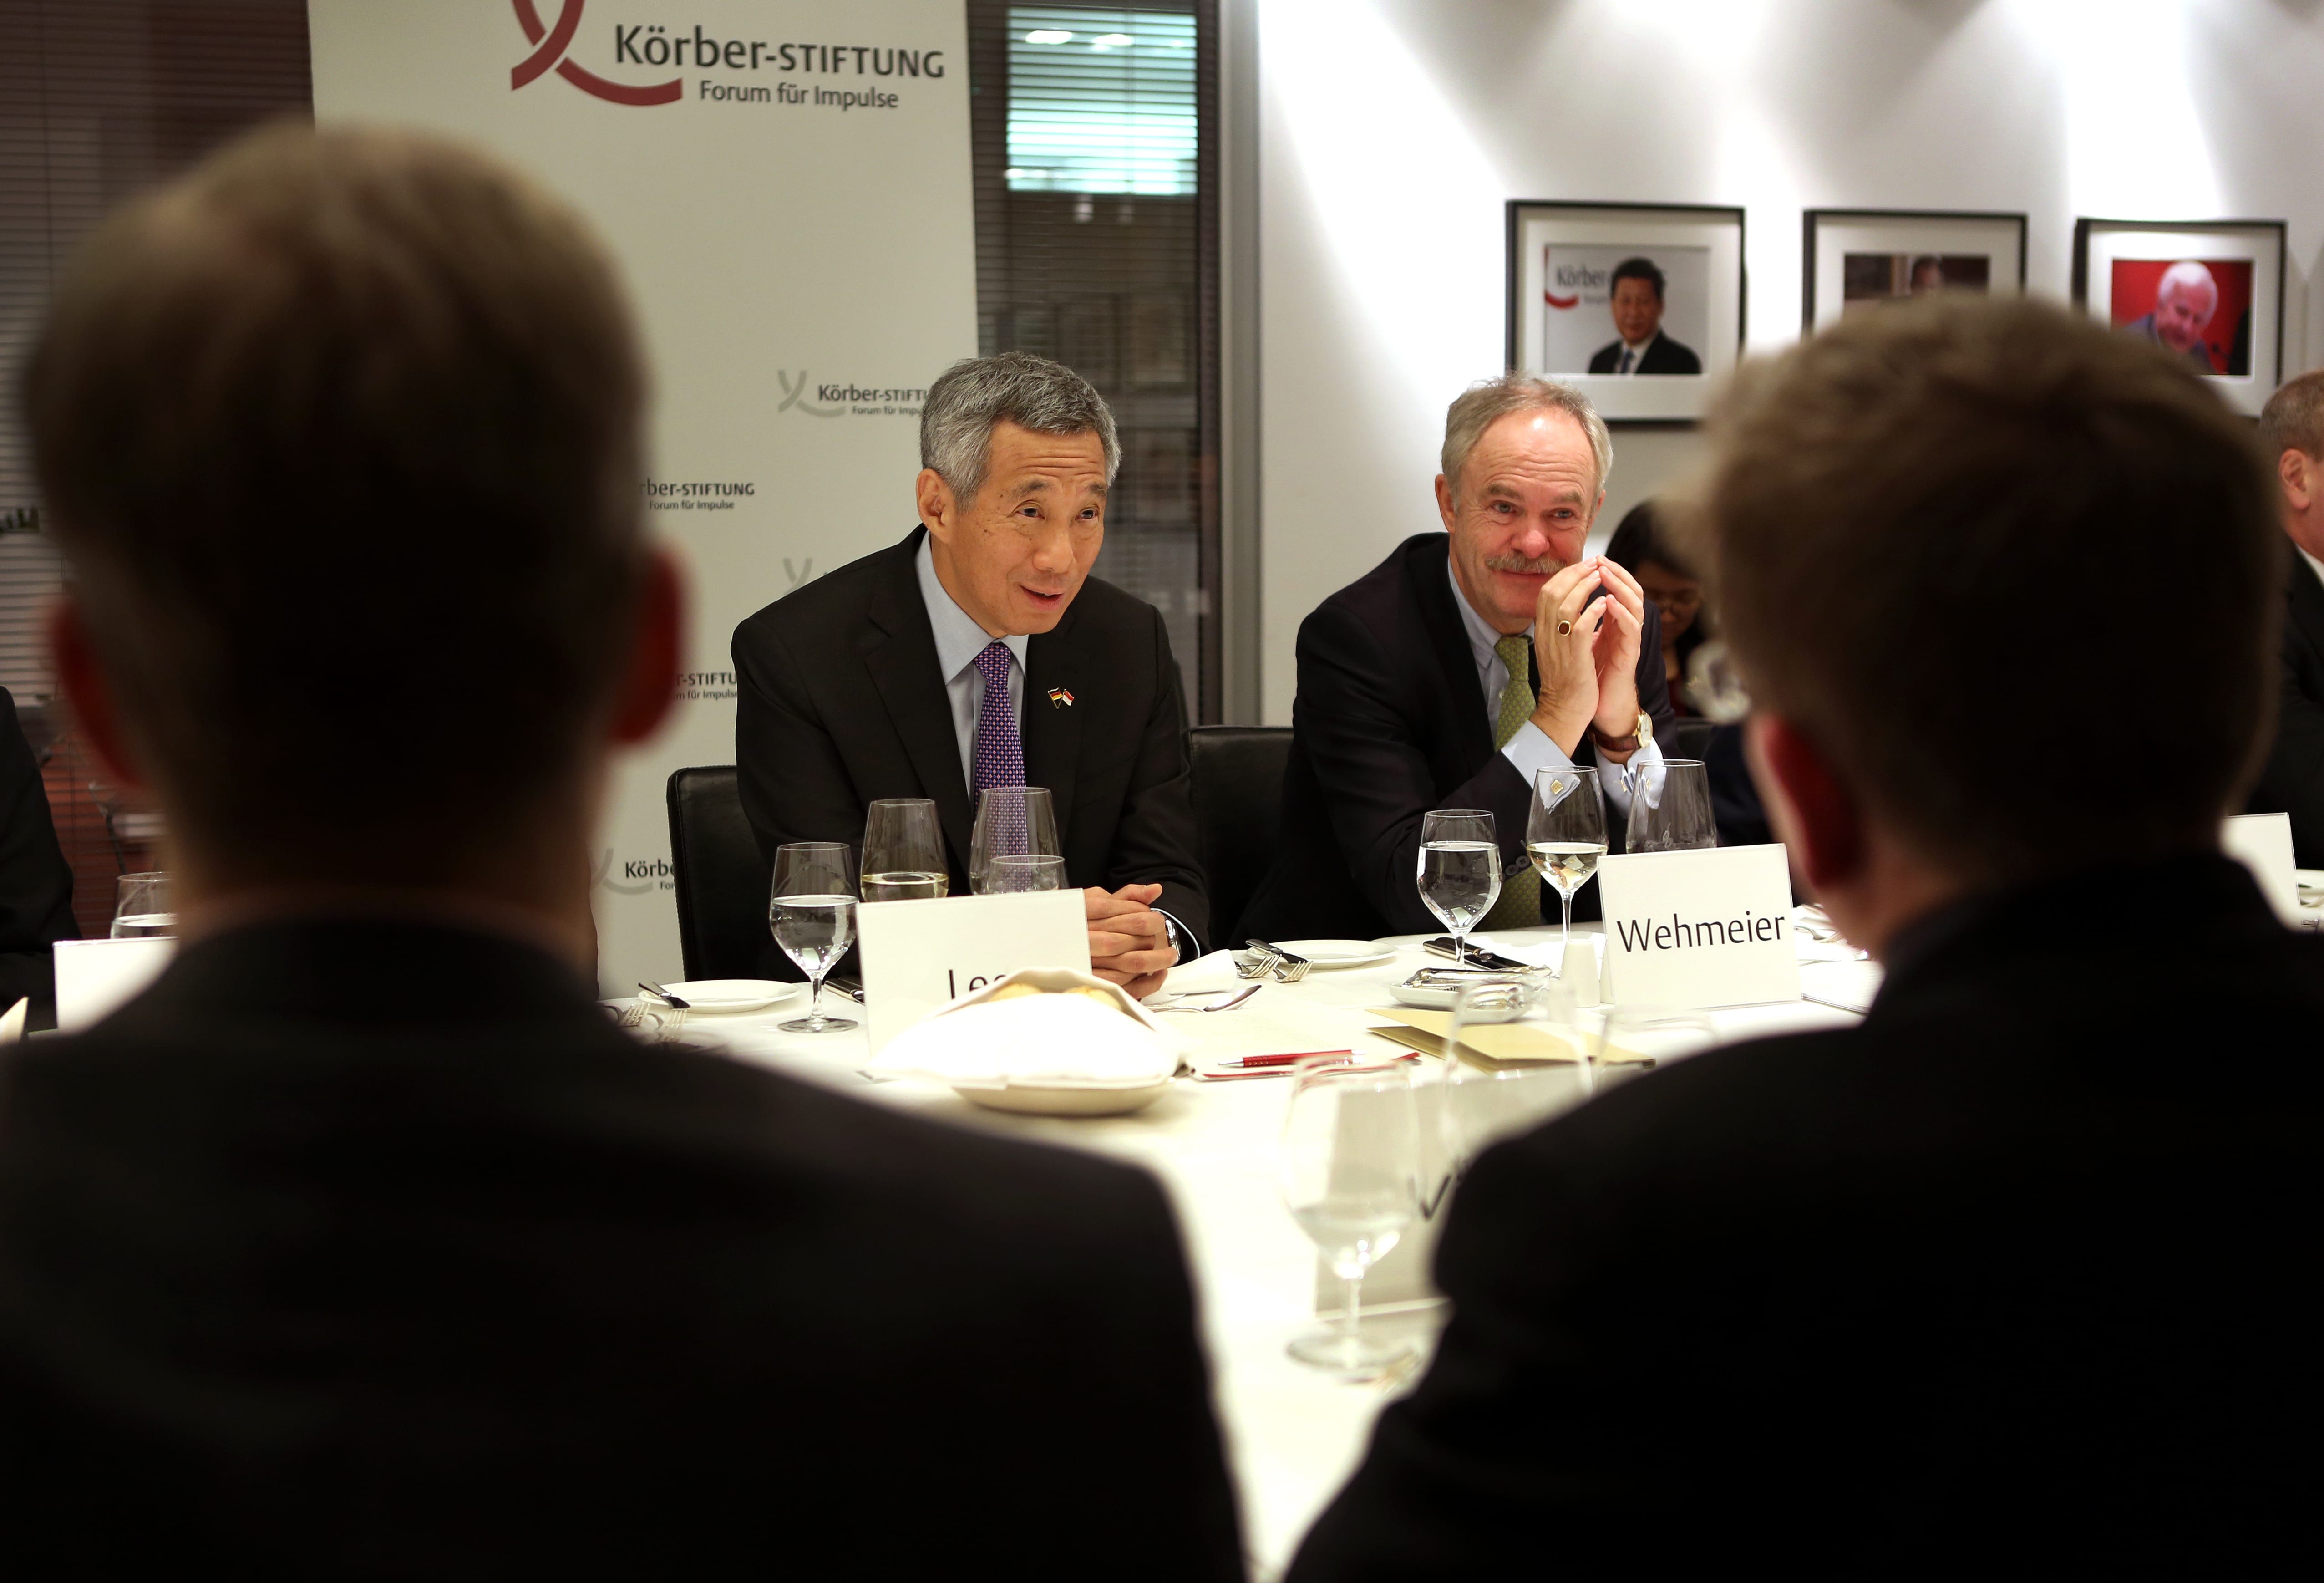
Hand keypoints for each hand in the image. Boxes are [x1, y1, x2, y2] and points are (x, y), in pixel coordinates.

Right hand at [1086, 883, 1175, 998]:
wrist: (1056, 943)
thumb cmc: (1084, 919)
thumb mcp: (1098, 899)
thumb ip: (1128, 894)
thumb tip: (1155, 890)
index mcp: (1084, 915)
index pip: (1119, 912)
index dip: (1143, 914)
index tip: (1155, 918)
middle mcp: (1085, 939)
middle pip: (1126, 937)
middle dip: (1151, 935)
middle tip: (1161, 932)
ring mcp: (1090, 963)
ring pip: (1129, 963)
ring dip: (1155, 959)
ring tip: (1168, 955)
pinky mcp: (1099, 983)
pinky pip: (1128, 986)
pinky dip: (1149, 981)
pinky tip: (1158, 973)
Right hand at [1528, 557, 1610, 754]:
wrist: (1563, 711)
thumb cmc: (1565, 680)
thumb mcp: (1556, 648)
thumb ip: (1559, 627)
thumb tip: (1570, 605)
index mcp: (1541, 632)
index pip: (1546, 593)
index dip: (1564, 575)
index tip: (1582, 565)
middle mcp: (1546, 635)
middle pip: (1553, 592)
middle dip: (1574, 573)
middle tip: (1593, 563)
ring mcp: (1558, 646)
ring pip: (1565, 605)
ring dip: (1584, 586)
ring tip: (1600, 576)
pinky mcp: (1574, 657)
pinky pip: (1580, 627)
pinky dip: (1592, 611)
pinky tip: (1604, 603)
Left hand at [1588, 556, 1646, 748]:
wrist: (1599, 704)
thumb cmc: (1592, 672)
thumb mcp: (1583, 639)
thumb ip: (1582, 618)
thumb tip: (1567, 597)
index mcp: (1614, 622)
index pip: (1617, 588)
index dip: (1607, 572)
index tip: (1590, 558)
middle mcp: (1625, 627)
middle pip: (1630, 591)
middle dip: (1616, 573)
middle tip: (1601, 560)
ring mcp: (1629, 640)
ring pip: (1635, 605)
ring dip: (1620, 587)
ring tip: (1605, 574)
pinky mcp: (1629, 655)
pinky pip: (1631, 630)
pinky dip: (1621, 614)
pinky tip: (1609, 603)